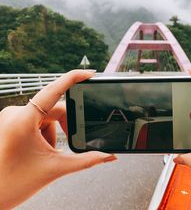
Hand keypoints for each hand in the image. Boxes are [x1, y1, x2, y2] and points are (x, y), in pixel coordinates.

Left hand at [0, 70, 115, 208]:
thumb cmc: (13, 184)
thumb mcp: (56, 169)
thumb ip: (87, 160)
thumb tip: (110, 156)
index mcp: (22, 120)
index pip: (53, 90)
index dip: (73, 78)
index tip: (90, 74)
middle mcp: (14, 113)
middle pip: (54, 110)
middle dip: (66, 127)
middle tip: (66, 146)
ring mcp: (12, 117)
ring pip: (47, 117)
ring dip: (55, 134)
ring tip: (46, 155)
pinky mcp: (11, 122)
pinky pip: (38, 121)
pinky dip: (46, 134)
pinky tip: (40, 151)